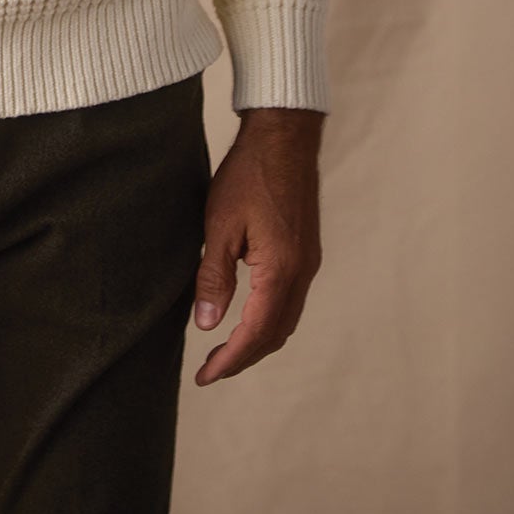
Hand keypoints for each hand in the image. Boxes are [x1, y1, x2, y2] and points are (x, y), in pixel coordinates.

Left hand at [190, 108, 323, 385]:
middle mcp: (302, 272)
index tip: (205, 377)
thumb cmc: (249, 173)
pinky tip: (248, 314)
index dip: (229, 361)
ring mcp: (308, 262)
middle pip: (276, 335)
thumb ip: (214, 277)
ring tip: (225, 349)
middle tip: (211, 370)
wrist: (284, 136)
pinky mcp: (307, 251)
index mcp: (280, 270)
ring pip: (286, 319)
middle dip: (244, 358)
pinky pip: (291, 300)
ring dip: (258, 340)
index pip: (256, 334)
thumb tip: (207, 325)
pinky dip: (269, 318)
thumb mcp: (219, 224)